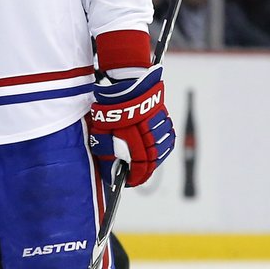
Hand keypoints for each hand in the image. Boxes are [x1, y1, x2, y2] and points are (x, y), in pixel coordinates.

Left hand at [88, 66, 174, 186]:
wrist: (126, 85)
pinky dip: (159, 143)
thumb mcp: (102, 134)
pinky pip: (166, 139)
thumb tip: (111, 173)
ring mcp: (160, 130)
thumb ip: (107, 154)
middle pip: (151, 163)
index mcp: (135, 145)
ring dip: (152, 155)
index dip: (133, 179)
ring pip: (160, 151)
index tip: (128, 182)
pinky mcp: (166, 121)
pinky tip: (152, 143)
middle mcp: (150, 140)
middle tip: (135, 173)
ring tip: (143, 157)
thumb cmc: (111, 110)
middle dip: (143, 169)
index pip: (139, 171)